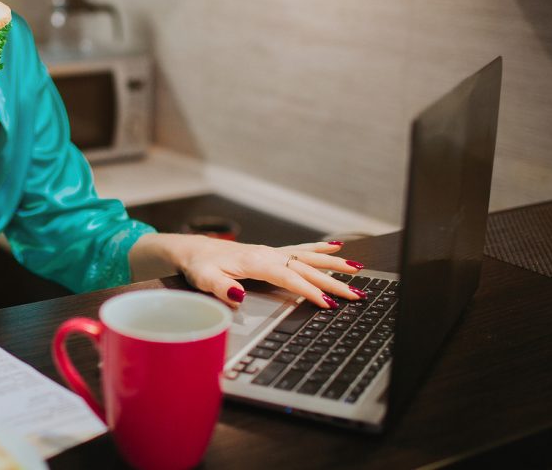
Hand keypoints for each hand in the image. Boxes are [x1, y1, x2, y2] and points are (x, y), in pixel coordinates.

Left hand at [144, 234, 365, 309]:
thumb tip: (239, 295)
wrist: (194, 250)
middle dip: (332, 281)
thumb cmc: (200, 266)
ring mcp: (271, 252)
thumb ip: (222, 287)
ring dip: (332, 264)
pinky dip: (319, 249)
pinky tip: (337, 247)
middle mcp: (267, 254)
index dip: (309, 291)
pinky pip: (300, 250)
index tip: (327, 303)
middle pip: (305, 269)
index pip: (289, 277)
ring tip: (357, 269)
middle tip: (355, 294)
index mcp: (255, 261)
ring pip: (307, 258)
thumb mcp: (204, 278)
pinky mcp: (271, 253)